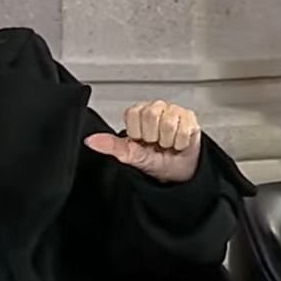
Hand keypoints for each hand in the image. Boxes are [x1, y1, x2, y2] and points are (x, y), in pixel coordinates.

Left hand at [84, 100, 202, 182]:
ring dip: (168, 141)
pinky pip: (184, 130)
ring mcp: (174, 111)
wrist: (178, 172)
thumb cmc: (155, 160)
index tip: (142, 141)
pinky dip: (180, 143)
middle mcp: (156, 108)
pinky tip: (178, 143)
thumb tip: (90, 141)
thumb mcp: (131, 156)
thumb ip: (111, 146)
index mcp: (138, 114)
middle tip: (156, 144)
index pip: (134, 114)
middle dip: (154, 137)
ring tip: (167, 144)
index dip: (138, 133)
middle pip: (151, 115)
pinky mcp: (190, 117)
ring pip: (168, 122)